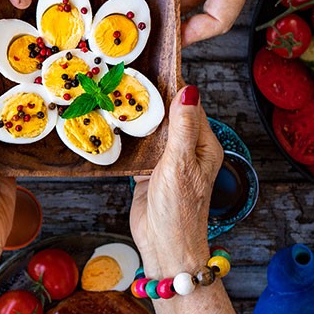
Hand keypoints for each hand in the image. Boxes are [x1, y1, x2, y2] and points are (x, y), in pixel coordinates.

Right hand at [130, 86, 221, 276]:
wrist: (164, 245)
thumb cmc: (180, 209)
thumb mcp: (181, 163)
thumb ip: (183, 127)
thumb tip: (189, 90)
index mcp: (204, 145)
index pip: (189, 106)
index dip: (173, 86)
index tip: (153, 67)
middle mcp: (187, 150)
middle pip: (168, 116)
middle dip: (149, 100)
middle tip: (125, 80)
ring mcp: (166, 161)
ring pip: (150, 131)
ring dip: (135, 119)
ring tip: (114, 98)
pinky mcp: (146, 171)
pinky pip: (136, 148)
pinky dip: (125, 138)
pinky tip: (110, 126)